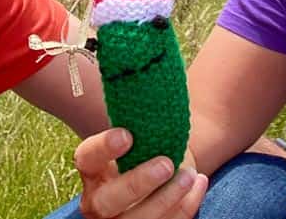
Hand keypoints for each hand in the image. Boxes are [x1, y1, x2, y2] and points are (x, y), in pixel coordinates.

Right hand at [75, 128, 208, 218]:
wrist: (167, 168)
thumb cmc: (149, 145)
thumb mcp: (140, 133)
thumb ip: (139, 118)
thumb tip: (151, 79)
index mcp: (93, 169)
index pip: (87, 158)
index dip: (103, 148)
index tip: (127, 135)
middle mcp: (100, 200)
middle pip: (107, 202)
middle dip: (137, 184)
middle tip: (166, 164)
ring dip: (166, 200)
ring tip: (189, 175)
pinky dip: (185, 207)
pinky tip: (199, 183)